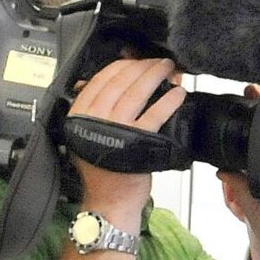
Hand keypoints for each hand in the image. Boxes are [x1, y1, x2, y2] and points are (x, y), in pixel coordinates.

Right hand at [67, 57, 182, 223]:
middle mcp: (94, 117)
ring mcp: (115, 127)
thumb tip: (119, 83)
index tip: (137, 60)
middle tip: (158, 62)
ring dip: (156, 76)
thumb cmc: (104, 169)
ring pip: (137, 92)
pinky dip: (168, 101)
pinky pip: (155, 114)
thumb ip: (96, 110)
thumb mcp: (89, 133)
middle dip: (143, 66)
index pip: (101, 79)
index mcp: (80, 112)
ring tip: (170, 70)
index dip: (123, 65)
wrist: (109, 199)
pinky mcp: (137, 140)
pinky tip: (178, 93)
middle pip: (121, 81)